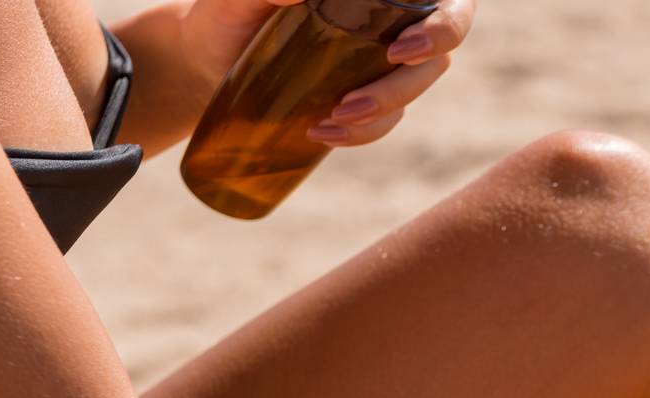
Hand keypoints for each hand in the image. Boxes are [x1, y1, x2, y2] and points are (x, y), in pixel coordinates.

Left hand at [176, 0, 473, 146]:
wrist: (204, 57)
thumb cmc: (223, 12)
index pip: (443, 2)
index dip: (445, 25)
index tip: (401, 47)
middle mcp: (388, 21)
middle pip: (437, 52)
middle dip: (407, 82)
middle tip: (361, 95)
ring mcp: (379, 62)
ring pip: (414, 89)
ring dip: (382, 110)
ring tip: (331, 121)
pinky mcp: (364, 99)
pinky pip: (384, 121)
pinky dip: (361, 133)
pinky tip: (322, 134)